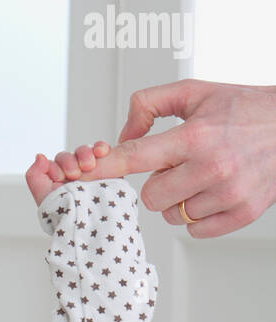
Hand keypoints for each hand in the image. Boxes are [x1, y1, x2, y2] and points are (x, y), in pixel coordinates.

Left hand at [25, 142, 111, 205]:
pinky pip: (102, 150)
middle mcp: (74, 176)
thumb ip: (34, 176)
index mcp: (59, 181)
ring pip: (84, 151)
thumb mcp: (44, 197)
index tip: (60, 178)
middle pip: (69, 156)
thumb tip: (40, 156)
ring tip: (88, 166)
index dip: (57, 167)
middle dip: (69, 162)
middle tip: (74, 175)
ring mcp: (90, 172)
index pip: (56, 163)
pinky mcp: (107, 169)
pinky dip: (100, 147)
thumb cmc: (66, 213)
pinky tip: (100, 152)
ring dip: (84, 154)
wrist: (91, 220)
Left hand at [65, 79, 275, 237]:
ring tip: (203, 176)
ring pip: (173, 215)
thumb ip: (150, 104)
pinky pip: (196, 229)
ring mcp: (228, 194)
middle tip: (180, 165)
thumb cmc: (244, 107)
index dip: (102, 169)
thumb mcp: (196, 91)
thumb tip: (121, 136)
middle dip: (158, 183)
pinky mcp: (242, 213)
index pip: (135, 157)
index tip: (77, 177)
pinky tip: (215, 192)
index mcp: (195, 135)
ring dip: (179, 199)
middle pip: (151, 196)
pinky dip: (199, 215)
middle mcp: (211, 167)